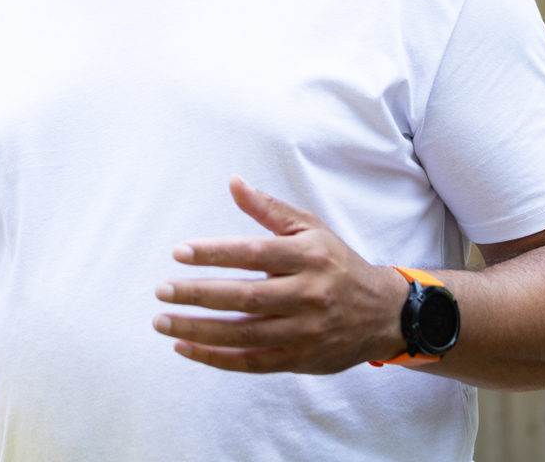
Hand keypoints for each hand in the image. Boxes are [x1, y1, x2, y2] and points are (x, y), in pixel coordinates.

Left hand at [152, 176, 409, 373]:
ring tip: (161, 321)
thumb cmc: (336, 264)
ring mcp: (305, 332)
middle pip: (246, 297)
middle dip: (198, 294)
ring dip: (198, 330)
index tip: (179, 251)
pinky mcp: (300, 359)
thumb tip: (233, 182)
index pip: (255, 254)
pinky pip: (251, 362)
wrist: (384, 314)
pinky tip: (185, 347)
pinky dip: (216, 358)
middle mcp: (309, 295)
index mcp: (309, 258)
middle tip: (161, 290)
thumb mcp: (311, 229)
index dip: (216, 253)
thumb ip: (269, 209)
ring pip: (244, 334)